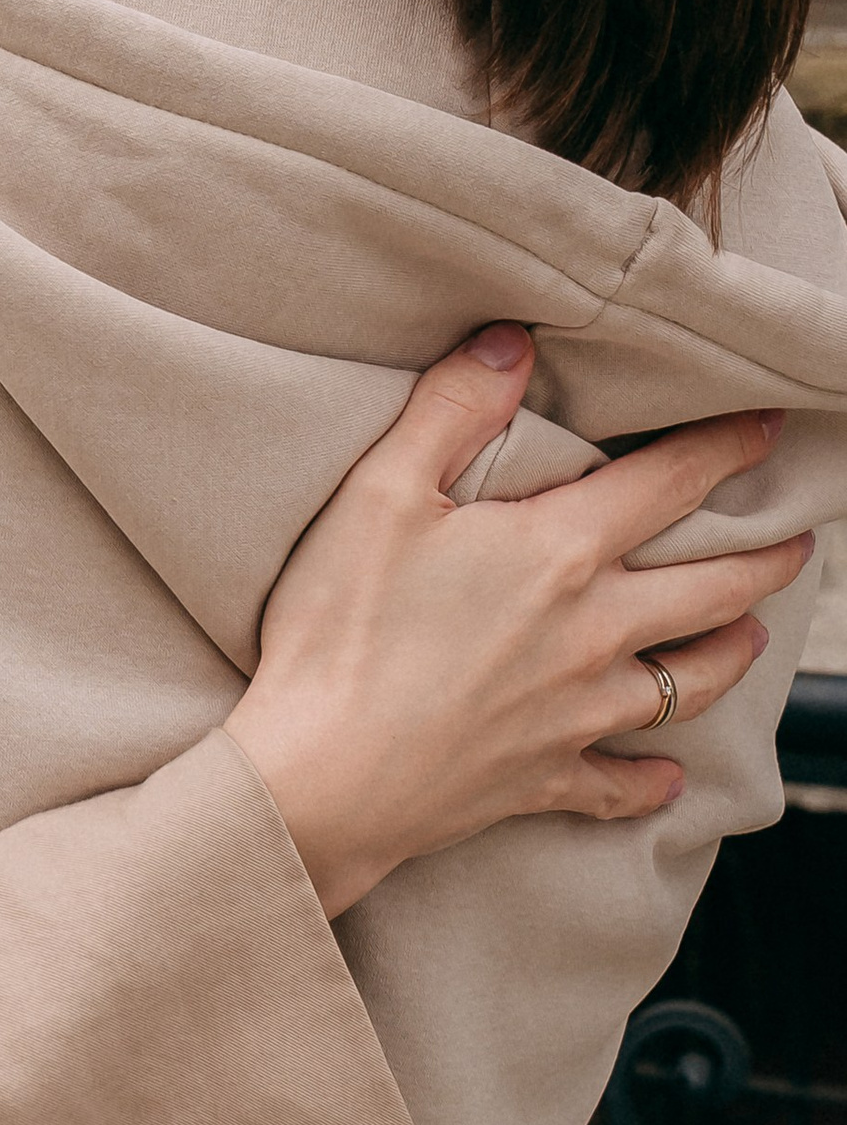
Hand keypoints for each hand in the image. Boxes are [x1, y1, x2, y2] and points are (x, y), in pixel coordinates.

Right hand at [223, 324, 812, 918]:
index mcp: (556, 554)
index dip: (722, 450)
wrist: (327, 771)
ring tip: (752, 632)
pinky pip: (623, 781)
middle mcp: (591, 633)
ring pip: (689, 682)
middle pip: (708, 591)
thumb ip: (451, 411)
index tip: (765, 429)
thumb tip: (513, 343)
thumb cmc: (343, 623)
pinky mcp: (548, 777)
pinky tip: (669, 775)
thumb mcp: (380, 491)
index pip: (664, 486)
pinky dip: (654, 777)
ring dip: (731, 652)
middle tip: (797, 541)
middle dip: (762, 559)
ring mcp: (578, 712)